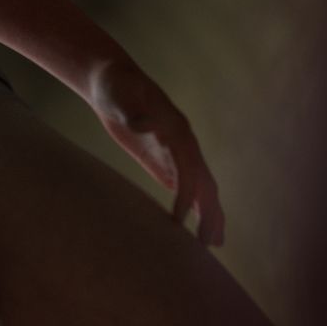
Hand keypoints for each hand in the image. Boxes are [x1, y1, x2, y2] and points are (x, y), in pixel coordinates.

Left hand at [87, 60, 226, 247]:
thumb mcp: (118, 94)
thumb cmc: (114, 86)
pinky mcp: (166, 160)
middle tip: (208, 245)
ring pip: (201, 186)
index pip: (187, 168)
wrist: (112, 80)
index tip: (178, 221)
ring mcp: (177, 152)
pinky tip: (194, 229)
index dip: (185, 195)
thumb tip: (143, 124)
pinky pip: (185, 187)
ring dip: (209, 213)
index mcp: (177, 130)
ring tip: (214, 245)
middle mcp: (183, 143)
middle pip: (204, 182)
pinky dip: (193, 207)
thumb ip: (131, 111)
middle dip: (209, 212)